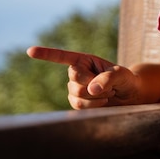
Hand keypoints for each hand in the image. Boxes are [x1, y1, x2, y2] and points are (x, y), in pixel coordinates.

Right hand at [26, 46, 141, 108]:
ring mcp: (75, 89)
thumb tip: (91, 89)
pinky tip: (103, 102)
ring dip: (95, 98)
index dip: (46, 54)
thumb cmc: (126, 80)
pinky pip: (79, 106)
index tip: (29, 51)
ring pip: (76, 95)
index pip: (62, 57)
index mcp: (84, 60)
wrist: (130, 96)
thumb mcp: (121, 74)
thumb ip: (108, 78)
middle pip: (75, 81)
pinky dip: (93, 106)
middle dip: (94, 86)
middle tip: (110, 86)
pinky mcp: (77, 103)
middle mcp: (77, 73)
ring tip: (108, 93)